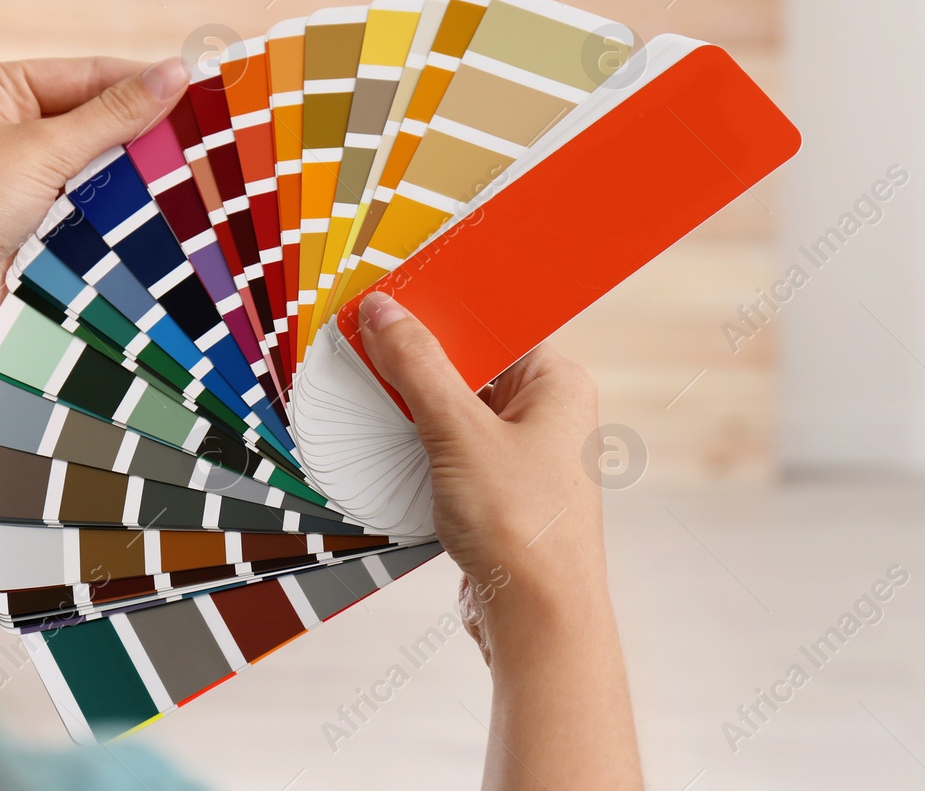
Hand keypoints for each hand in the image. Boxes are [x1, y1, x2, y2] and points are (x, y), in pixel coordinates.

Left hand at [0, 56, 188, 341]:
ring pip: (94, 162)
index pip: (89, 74)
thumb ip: (115, 114)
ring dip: (130, 172)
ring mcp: (17, 172)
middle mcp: (6, 123)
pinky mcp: (27, 216)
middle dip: (140, 131)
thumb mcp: (45, 149)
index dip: (143, 83)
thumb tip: (175, 72)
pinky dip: (113, 204)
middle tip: (200, 137)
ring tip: (185, 174)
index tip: (197, 91)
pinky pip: (84, 199)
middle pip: (94, 117)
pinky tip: (151, 209)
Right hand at [358, 292, 641, 789]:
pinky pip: (454, 453)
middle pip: (471, 367)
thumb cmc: (520, 525)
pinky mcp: (502, 494)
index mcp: (558, 383)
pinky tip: (386, 450)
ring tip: (368, 399)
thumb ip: (417, 366)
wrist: (538, 622)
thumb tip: (385, 310)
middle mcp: (550, 414)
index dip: (441, 313)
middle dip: (418, 365)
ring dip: (414, 411)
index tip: (389, 302)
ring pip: (458, 413)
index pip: (495, 324)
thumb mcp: (458, 432)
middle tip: (366, 349)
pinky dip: (421, 451)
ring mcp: (527, 456)